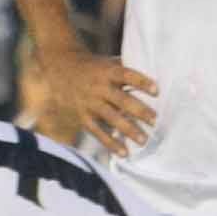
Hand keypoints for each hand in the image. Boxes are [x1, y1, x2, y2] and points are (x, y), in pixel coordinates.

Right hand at [42, 45, 156, 156]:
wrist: (60, 68)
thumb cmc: (93, 66)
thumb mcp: (107, 62)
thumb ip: (126, 71)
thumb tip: (155, 76)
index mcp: (107, 71)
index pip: (126, 75)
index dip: (141, 82)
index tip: (156, 90)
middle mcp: (99, 87)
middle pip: (121, 99)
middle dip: (139, 110)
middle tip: (155, 121)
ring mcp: (90, 103)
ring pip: (111, 117)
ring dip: (128, 129)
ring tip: (143, 140)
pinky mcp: (83, 117)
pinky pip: (98, 132)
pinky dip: (111, 143)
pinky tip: (124, 152)